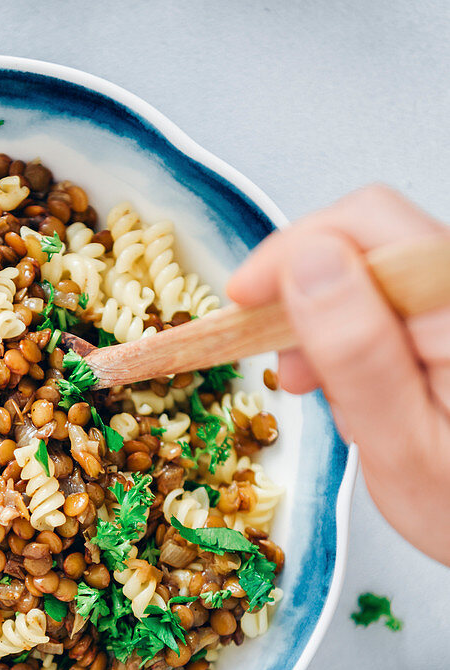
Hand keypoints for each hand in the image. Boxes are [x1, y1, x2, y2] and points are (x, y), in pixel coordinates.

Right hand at [228, 184, 449, 565]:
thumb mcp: (400, 444)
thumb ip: (356, 351)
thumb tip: (306, 263)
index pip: (368, 225)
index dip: (291, 251)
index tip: (241, 298)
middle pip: (370, 236)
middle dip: (303, 285)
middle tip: (270, 348)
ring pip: (375, 268)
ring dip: (325, 314)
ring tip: (311, 380)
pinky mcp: (448, 325)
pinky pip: (391, 300)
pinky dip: (352, 333)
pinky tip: (346, 379)